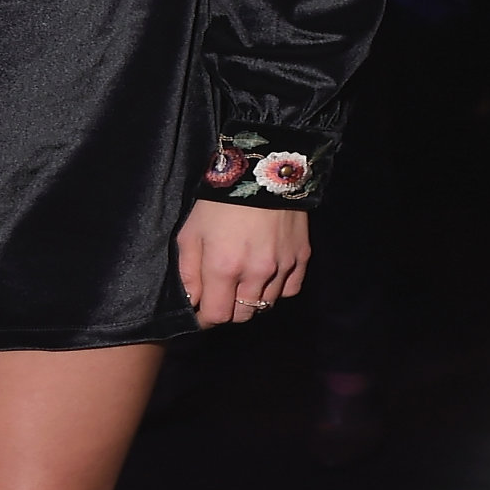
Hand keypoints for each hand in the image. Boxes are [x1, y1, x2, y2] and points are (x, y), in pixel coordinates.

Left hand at [175, 199, 308, 328]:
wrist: (261, 172)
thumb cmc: (218, 202)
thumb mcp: (190, 233)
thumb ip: (188, 272)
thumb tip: (191, 302)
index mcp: (224, 267)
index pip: (218, 315)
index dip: (206, 318)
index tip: (202, 311)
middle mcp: (256, 273)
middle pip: (243, 314)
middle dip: (229, 309)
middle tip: (222, 294)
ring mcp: (282, 267)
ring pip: (266, 304)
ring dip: (252, 299)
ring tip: (243, 280)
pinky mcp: (301, 258)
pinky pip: (290, 290)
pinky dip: (277, 288)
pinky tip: (267, 274)